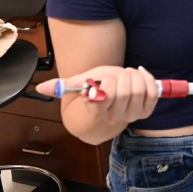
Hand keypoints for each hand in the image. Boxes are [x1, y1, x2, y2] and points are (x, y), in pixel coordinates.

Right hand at [36, 66, 158, 142]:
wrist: (113, 94)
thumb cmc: (96, 86)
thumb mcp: (81, 82)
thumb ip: (62, 85)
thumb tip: (40, 87)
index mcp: (96, 110)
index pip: (105, 94)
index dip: (107, 81)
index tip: (104, 78)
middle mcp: (114, 117)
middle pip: (125, 90)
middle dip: (122, 75)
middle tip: (117, 74)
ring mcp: (131, 116)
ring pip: (139, 90)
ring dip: (134, 75)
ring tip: (127, 75)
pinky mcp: (145, 111)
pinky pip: (152, 92)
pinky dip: (148, 78)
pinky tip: (140, 74)